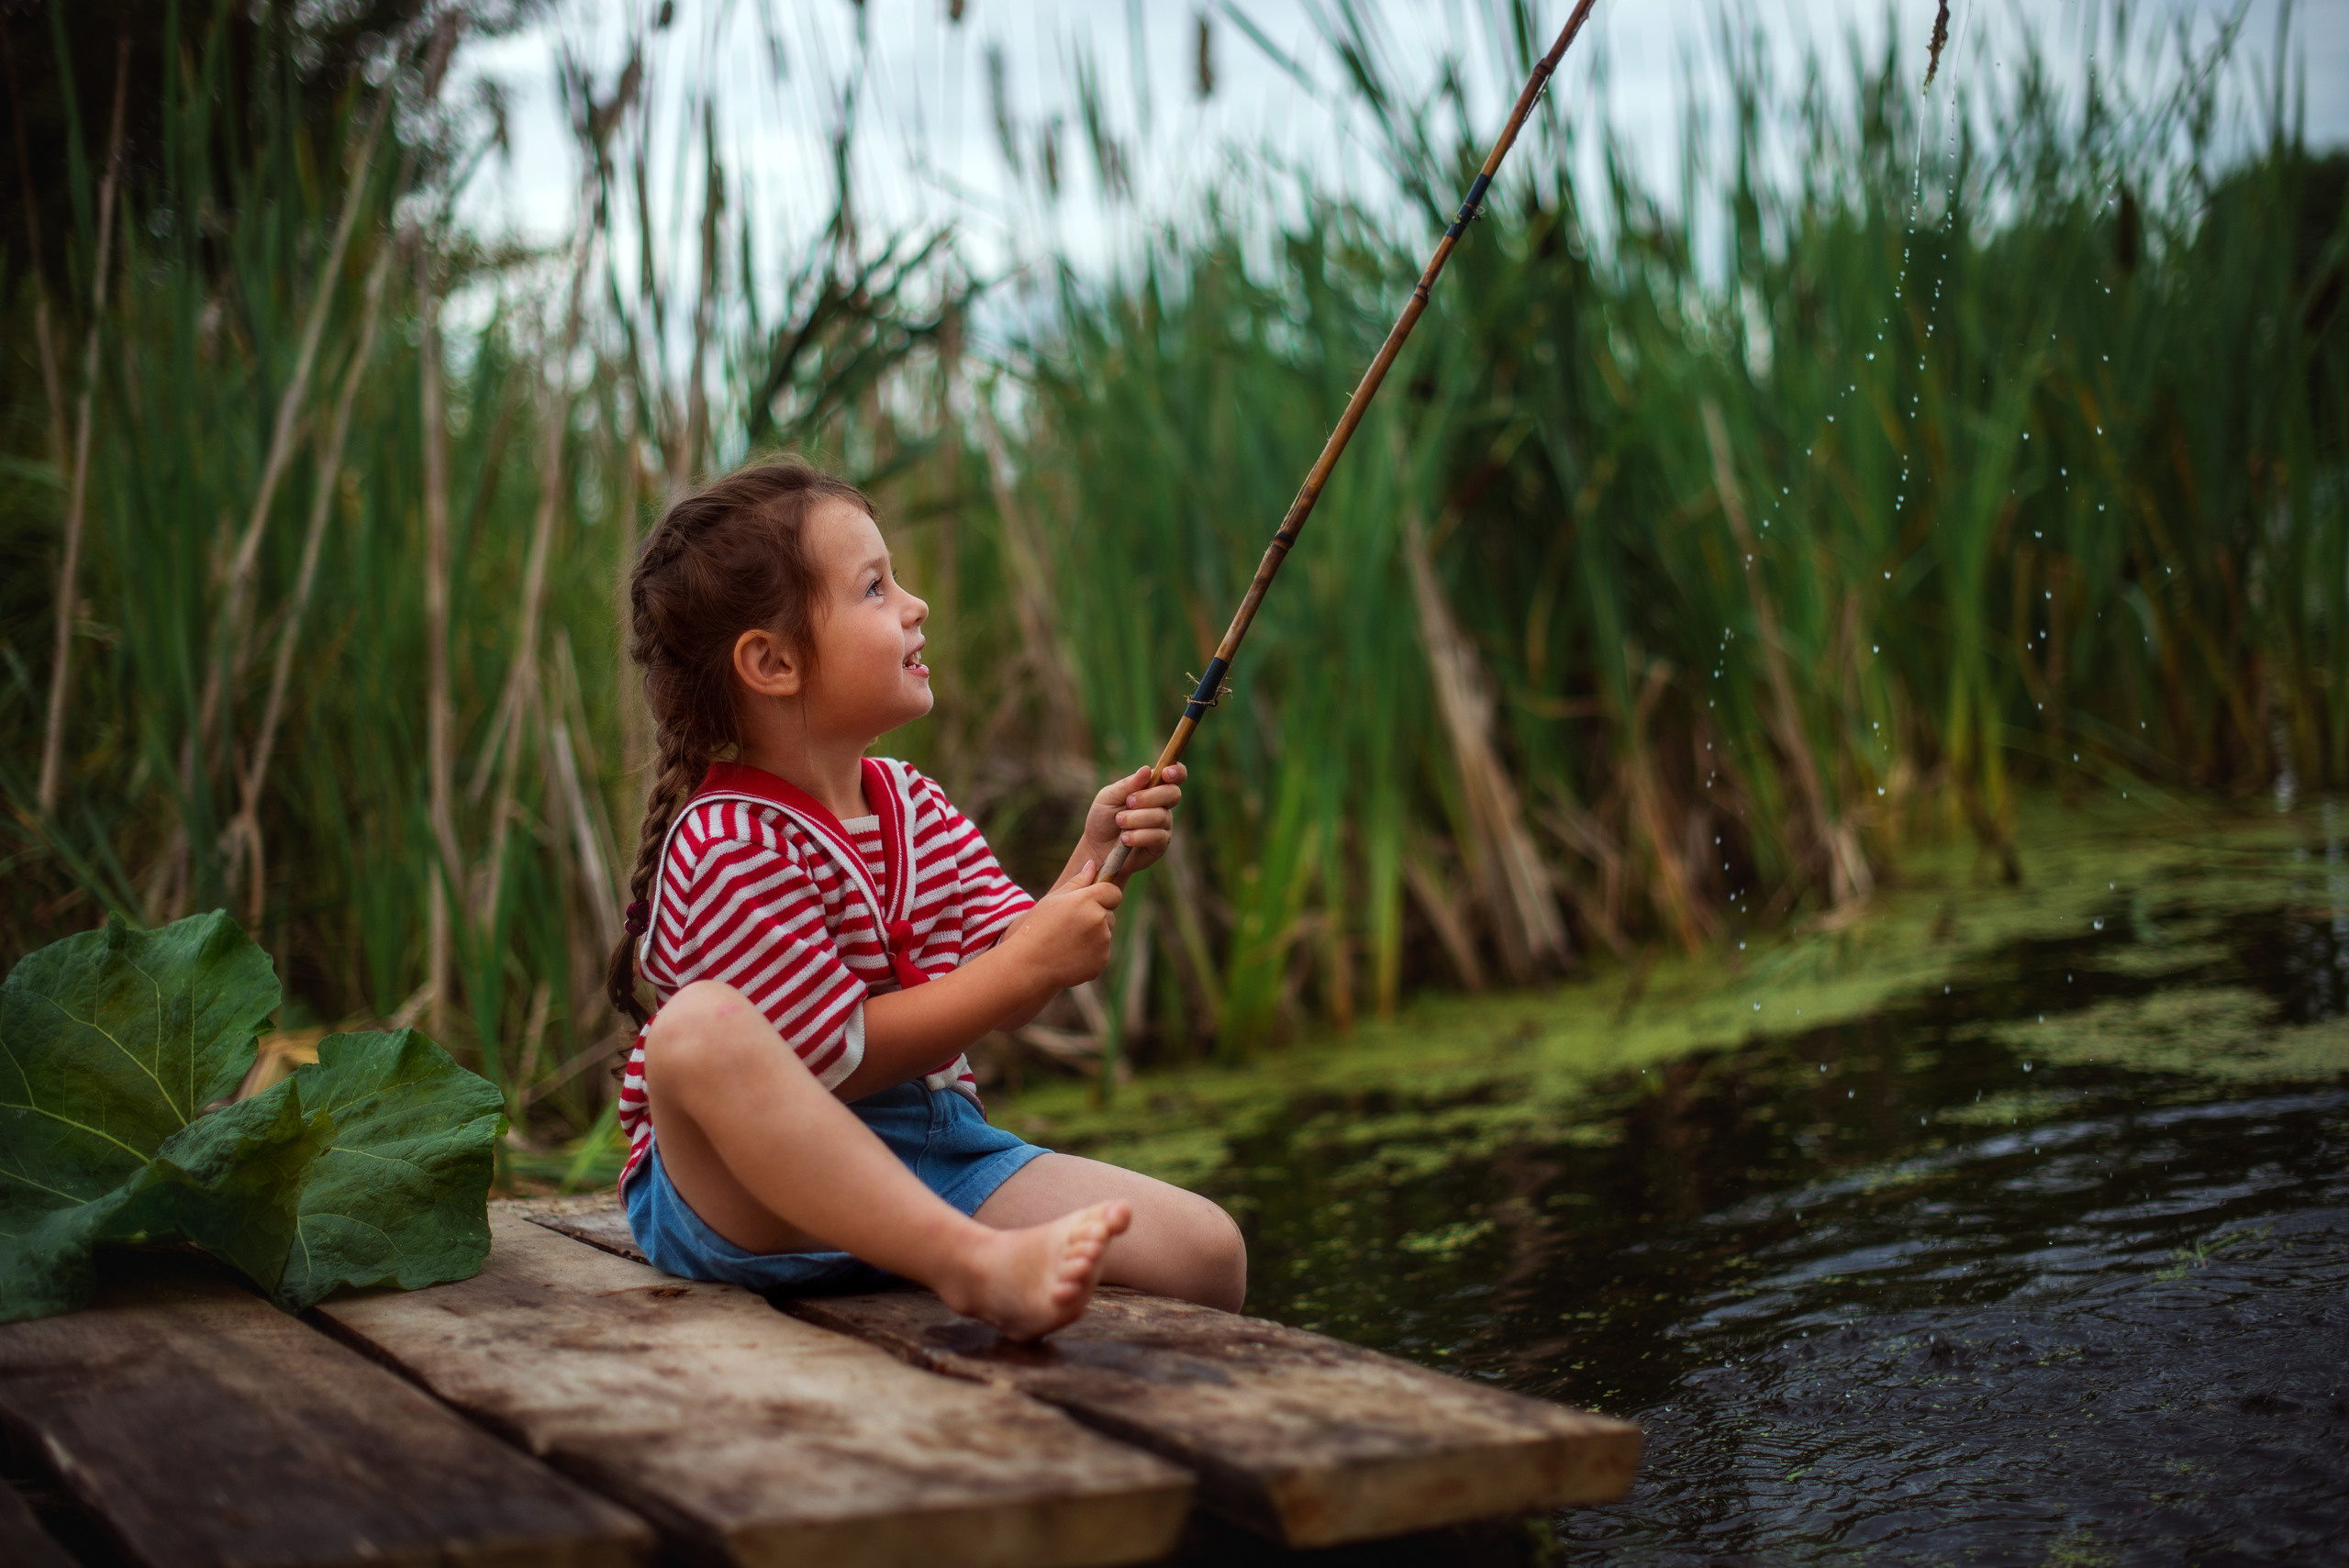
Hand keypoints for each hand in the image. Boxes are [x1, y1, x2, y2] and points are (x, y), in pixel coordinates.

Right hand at [1001, 862, 1124, 990]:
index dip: (1105, 896)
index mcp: (1086, 900)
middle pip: (1109, 914)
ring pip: (1105, 934)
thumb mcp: (1053, 900)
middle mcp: (1098, 920)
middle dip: (1096, 917)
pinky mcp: (1102, 960)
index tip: (1094, 901)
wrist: (1029, 965)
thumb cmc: (1037, 928)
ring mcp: (1102, 942)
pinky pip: (1102, 952)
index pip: (1113, 892)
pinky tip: (1070, 955)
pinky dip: (1090, 953)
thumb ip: (1077, 881)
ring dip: (1093, 935)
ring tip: (1067, 941)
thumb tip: (1092, 864)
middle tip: (1070, 926)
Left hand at [1079, 763, 1186, 878]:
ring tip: (1119, 821)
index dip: (1177, 771)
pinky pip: (1157, 836)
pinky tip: (1125, 838)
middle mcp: (1162, 806)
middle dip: (1149, 797)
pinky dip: (1138, 836)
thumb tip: (1146, 770)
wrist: (1096, 847)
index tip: (1165, 773)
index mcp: (1152, 788)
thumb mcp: (1108, 797)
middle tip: (1128, 802)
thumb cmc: (1103, 818)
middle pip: (1172, 794)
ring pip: (1161, 816)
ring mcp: (1163, 826)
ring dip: (1136, 818)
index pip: (1175, 775)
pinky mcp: (1160, 845)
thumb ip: (1127, 785)